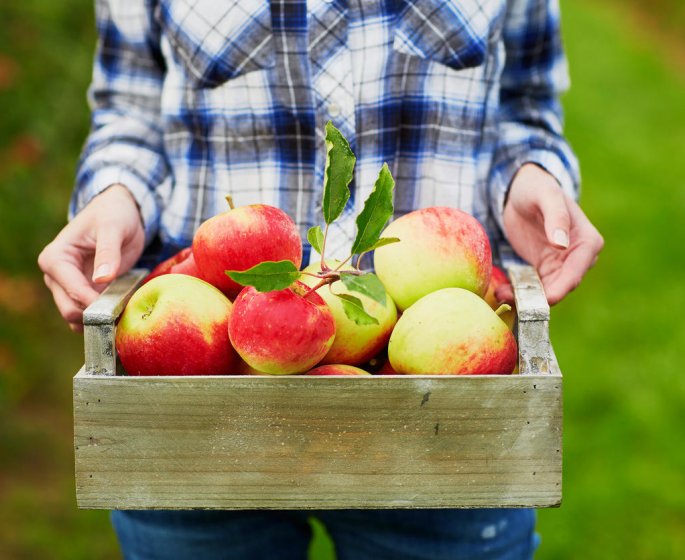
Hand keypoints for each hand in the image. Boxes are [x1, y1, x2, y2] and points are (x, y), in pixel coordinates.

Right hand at [38, 184, 144, 330]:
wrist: (119, 212)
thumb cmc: (113, 214)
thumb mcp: (113, 227)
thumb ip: (108, 252)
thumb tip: (102, 279)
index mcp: (55, 258)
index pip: (70, 289)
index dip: (93, 302)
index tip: (117, 306)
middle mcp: (56, 276)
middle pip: (70, 309)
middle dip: (96, 316)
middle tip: (124, 313)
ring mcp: (68, 287)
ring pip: (79, 318)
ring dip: (101, 320)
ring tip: (126, 313)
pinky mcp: (84, 294)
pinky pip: (91, 315)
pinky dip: (105, 318)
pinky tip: (124, 313)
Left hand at [499, 164, 603, 304]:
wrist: (521, 190)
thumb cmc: (537, 187)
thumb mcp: (546, 196)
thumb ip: (556, 217)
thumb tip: (562, 244)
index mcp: (587, 242)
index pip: (576, 272)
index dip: (560, 289)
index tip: (544, 300)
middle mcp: (579, 258)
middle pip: (561, 287)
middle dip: (538, 297)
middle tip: (510, 299)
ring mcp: (561, 266)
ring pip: (546, 291)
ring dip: (525, 297)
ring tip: (501, 295)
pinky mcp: (543, 269)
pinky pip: (534, 287)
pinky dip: (519, 291)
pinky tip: (502, 291)